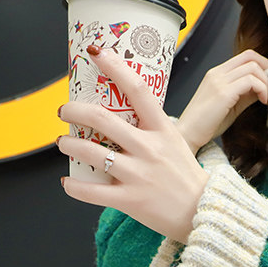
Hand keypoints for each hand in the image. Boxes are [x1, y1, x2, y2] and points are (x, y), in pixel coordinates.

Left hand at [58, 46, 208, 243]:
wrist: (204, 213)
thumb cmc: (187, 180)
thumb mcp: (176, 144)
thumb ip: (152, 130)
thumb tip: (124, 119)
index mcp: (163, 131)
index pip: (137, 90)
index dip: (114, 67)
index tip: (96, 53)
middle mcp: (149, 149)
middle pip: (101, 119)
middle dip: (74, 111)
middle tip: (64, 111)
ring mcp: (139, 175)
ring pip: (91, 153)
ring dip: (69, 145)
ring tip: (64, 144)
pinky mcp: (131, 201)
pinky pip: (92, 192)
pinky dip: (74, 187)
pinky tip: (68, 183)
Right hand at [176, 50, 267, 154]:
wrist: (188, 135)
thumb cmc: (206, 124)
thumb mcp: (231, 106)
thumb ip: (245, 95)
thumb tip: (263, 89)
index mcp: (218, 74)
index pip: (245, 57)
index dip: (263, 65)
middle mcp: (218, 73)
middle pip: (250, 56)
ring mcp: (219, 81)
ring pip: (252, 67)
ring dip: (266, 82)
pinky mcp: (223, 93)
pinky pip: (250, 81)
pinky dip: (262, 89)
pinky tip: (263, 102)